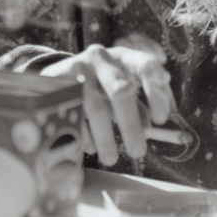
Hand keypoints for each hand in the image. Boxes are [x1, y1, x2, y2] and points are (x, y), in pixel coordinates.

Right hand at [39, 44, 174, 165]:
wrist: (59, 73)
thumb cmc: (100, 84)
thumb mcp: (121, 87)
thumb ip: (138, 105)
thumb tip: (149, 128)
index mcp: (124, 57)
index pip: (145, 65)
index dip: (156, 91)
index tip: (160, 120)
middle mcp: (101, 57)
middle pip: (119, 90)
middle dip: (130, 124)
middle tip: (138, 152)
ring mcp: (77, 66)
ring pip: (94, 106)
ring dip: (105, 136)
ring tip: (111, 159)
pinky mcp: (56, 79)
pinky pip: (72, 111)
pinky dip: (82, 132)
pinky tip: (89, 146)